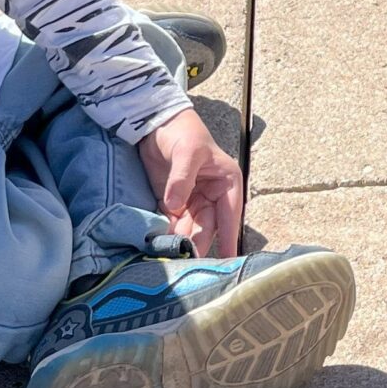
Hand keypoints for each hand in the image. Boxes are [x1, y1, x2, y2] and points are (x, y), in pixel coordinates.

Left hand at [137, 106, 242, 258]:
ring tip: (170, 260)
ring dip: (180, 244)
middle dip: (197, 244)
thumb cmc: (183, 132)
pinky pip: (173, 225)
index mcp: (227, 184)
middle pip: (208, 227)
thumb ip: (182, 178)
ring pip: (190, 230)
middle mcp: (214, 197)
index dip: (229, 239)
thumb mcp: (187, 151)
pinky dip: (166, 236)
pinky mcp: (173, 205)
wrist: (157, 123)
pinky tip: (159, 248)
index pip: (229, 216)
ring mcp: (193, 202)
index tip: (228, 262)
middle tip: (186, 264)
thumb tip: (175, 205)